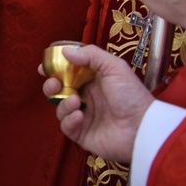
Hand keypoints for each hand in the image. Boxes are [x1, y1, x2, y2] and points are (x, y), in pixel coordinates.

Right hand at [40, 45, 152, 162]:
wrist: (142, 128)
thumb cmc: (131, 95)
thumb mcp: (114, 67)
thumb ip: (91, 55)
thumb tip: (65, 51)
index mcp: (93, 81)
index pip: (68, 73)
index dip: (55, 70)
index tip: (44, 67)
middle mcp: (86, 98)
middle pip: (58, 91)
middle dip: (51, 86)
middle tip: (54, 84)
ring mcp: (83, 116)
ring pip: (59, 108)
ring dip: (62, 103)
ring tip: (76, 101)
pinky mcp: (82, 134)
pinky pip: (66, 126)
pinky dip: (69, 120)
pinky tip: (80, 116)